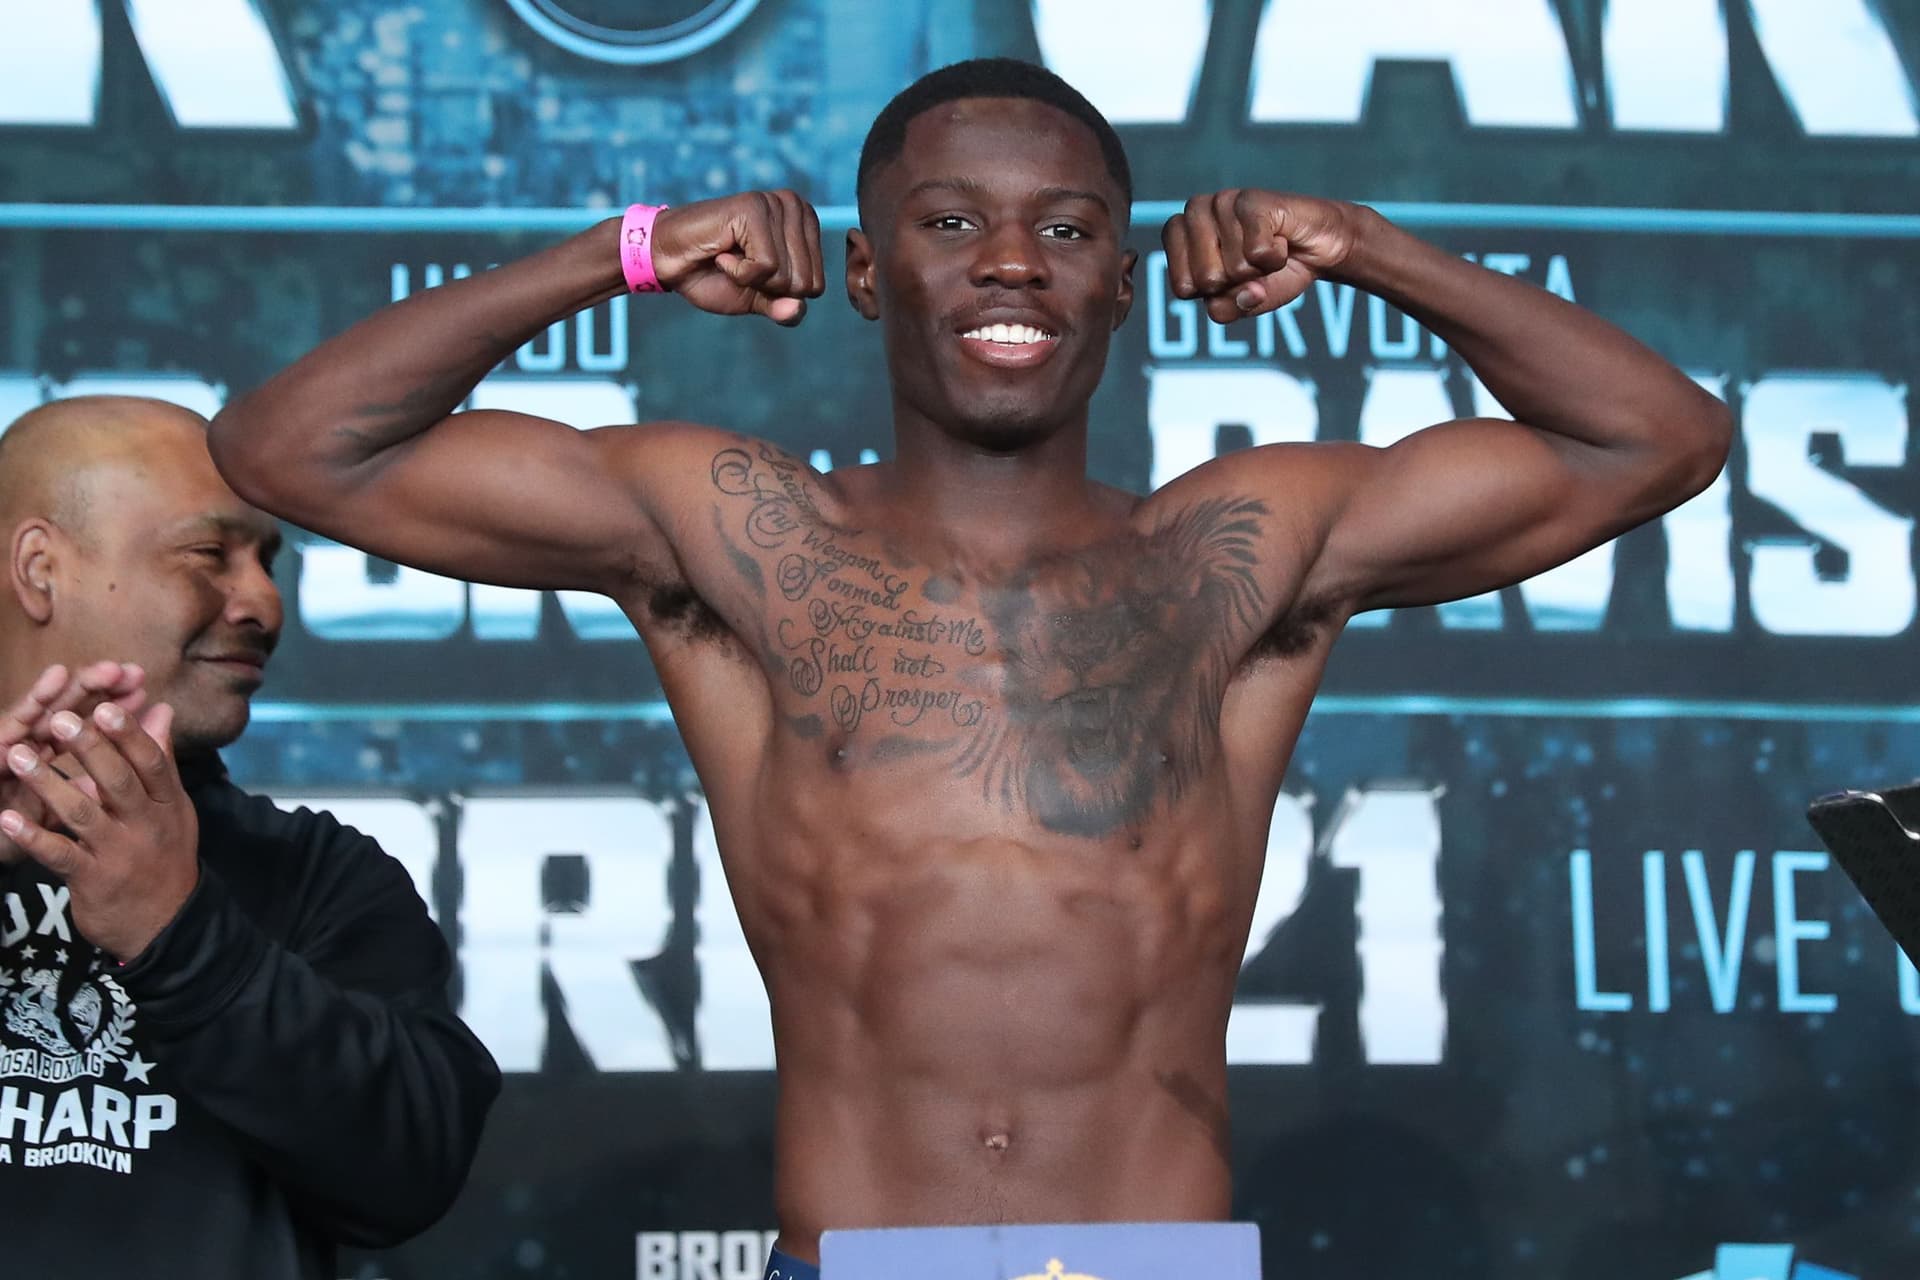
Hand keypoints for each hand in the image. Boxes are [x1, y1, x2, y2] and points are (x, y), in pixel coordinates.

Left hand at [0, 701, 196, 961]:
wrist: (166, 923)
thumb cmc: (164, 856)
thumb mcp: (173, 809)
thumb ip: (161, 760)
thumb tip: (162, 710)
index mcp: (168, 804)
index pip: (152, 763)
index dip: (128, 735)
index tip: (103, 707)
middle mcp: (146, 825)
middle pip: (118, 781)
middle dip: (88, 749)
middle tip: (58, 719)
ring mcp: (118, 853)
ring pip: (82, 813)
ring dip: (48, 783)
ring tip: (19, 756)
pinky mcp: (91, 879)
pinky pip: (58, 854)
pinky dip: (32, 836)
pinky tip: (7, 819)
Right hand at [652, 191, 825, 326]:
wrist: (668, 261)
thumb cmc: (712, 275)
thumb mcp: (758, 299)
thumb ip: (785, 308)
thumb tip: (798, 309)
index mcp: (805, 224)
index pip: (816, 286)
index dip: (779, 293)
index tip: (753, 272)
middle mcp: (795, 207)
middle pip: (806, 283)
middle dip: (768, 287)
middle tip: (739, 264)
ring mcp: (775, 203)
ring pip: (787, 276)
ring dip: (751, 279)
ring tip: (730, 256)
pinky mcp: (754, 208)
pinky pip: (766, 267)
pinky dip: (739, 272)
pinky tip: (723, 252)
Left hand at [1161, 189, 1364, 323]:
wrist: (1317, 247)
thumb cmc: (1272, 272)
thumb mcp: (1243, 303)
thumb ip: (1227, 309)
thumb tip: (1243, 294)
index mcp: (1179, 237)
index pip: (1182, 287)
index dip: (1215, 294)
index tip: (1231, 277)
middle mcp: (1194, 212)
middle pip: (1207, 280)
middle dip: (1238, 282)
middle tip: (1252, 262)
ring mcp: (1221, 201)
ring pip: (1235, 267)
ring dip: (1260, 269)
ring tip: (1265, 248)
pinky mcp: (1251, 199)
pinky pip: (1258, 253)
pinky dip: (1276, 257)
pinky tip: (1280, 238)